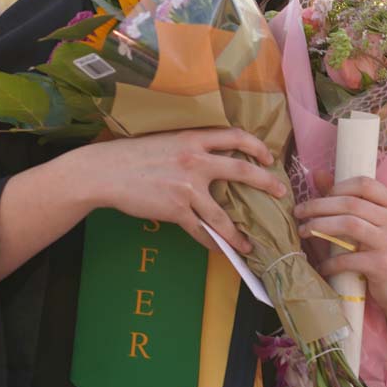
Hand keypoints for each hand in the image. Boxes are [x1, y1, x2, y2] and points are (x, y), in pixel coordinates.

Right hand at [72, 127, 287, 255]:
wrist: (105, 171)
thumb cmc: (133, 155)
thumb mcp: (166, 141)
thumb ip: (190, 146)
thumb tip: (211, 158)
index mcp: (193, 138)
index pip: (235, 136)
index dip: (256, 145)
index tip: (268, 155)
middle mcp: (195, 160)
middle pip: (241, 170)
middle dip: (265, 182)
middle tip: (280, 192)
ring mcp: (186, 187)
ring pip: (223, 215)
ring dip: (239, 232)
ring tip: (251, 244)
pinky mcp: (175, 209)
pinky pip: (200, 231)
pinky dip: (212, 243)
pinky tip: (219, 249)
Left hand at [294, 174, 386, 314]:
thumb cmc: (381, 249)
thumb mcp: (370, 222)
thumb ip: (346, 198)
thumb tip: (318, 174)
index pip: (364, 183)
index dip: (337, 187)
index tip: (318, 196)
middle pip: (350, 203)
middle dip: (318, 206)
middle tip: (298, 212)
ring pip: (349, 225)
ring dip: (319, 226)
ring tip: (303, 231)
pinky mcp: (383, 265)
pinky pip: (349, 258)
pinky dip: (330, 262)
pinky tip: (321, 266)